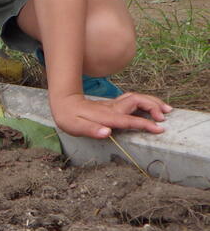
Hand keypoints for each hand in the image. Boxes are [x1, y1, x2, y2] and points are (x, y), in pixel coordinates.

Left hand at [50, 92, 171, 137]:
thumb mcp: (75, 127)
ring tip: (166, 109)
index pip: (128, 119)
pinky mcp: (113, 104)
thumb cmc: (68, 117)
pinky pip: (133, 99)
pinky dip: (146, 101)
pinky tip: (152, 107)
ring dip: (152, 101)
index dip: (144, 124)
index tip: (159, 129)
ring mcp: (113, 104)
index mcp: (105, 115)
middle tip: (165, 117)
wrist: (63, 102)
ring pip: (136, 97)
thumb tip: (107, 132)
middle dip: (153, 106)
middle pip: (136, 100)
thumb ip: (91, 130)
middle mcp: (112, 107)